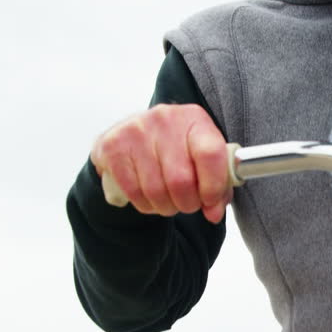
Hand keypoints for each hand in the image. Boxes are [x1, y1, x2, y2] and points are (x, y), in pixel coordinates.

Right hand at [90, 103, 231, 222]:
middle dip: (188, 203)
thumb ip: (218, 185)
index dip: (213, 186)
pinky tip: (150, 199)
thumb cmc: (177, 149)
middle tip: (188, 205)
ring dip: (166, 207)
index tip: (210, 201)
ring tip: (169, 202)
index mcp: (194, 119)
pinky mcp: (113, 146)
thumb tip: (214, 213)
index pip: (211, 154)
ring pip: (156, 191)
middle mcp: (165, 119)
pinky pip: (133, 192)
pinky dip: (145, 205)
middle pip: (181, 180)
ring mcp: (136, 131)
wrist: (135, 136)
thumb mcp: (202, 158)